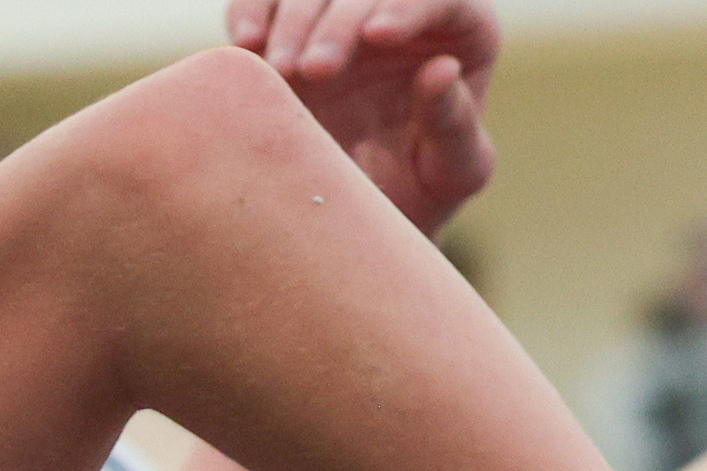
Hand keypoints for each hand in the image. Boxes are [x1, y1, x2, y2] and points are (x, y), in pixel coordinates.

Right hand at [227, 0, 499, 233]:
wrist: (362, 215)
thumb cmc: (422, 192)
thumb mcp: (452, 172)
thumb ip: (454, 126)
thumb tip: (441, 69)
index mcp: (461, 29)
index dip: (407, 5)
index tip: (376, 34)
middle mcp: (401, 7)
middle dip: (336, 20)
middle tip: (313, 70)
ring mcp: (344, 12)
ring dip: (291, 17)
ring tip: (279, 70)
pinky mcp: (293, 25)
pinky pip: (265, 1)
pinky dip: (251, 12)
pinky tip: (245, 43)